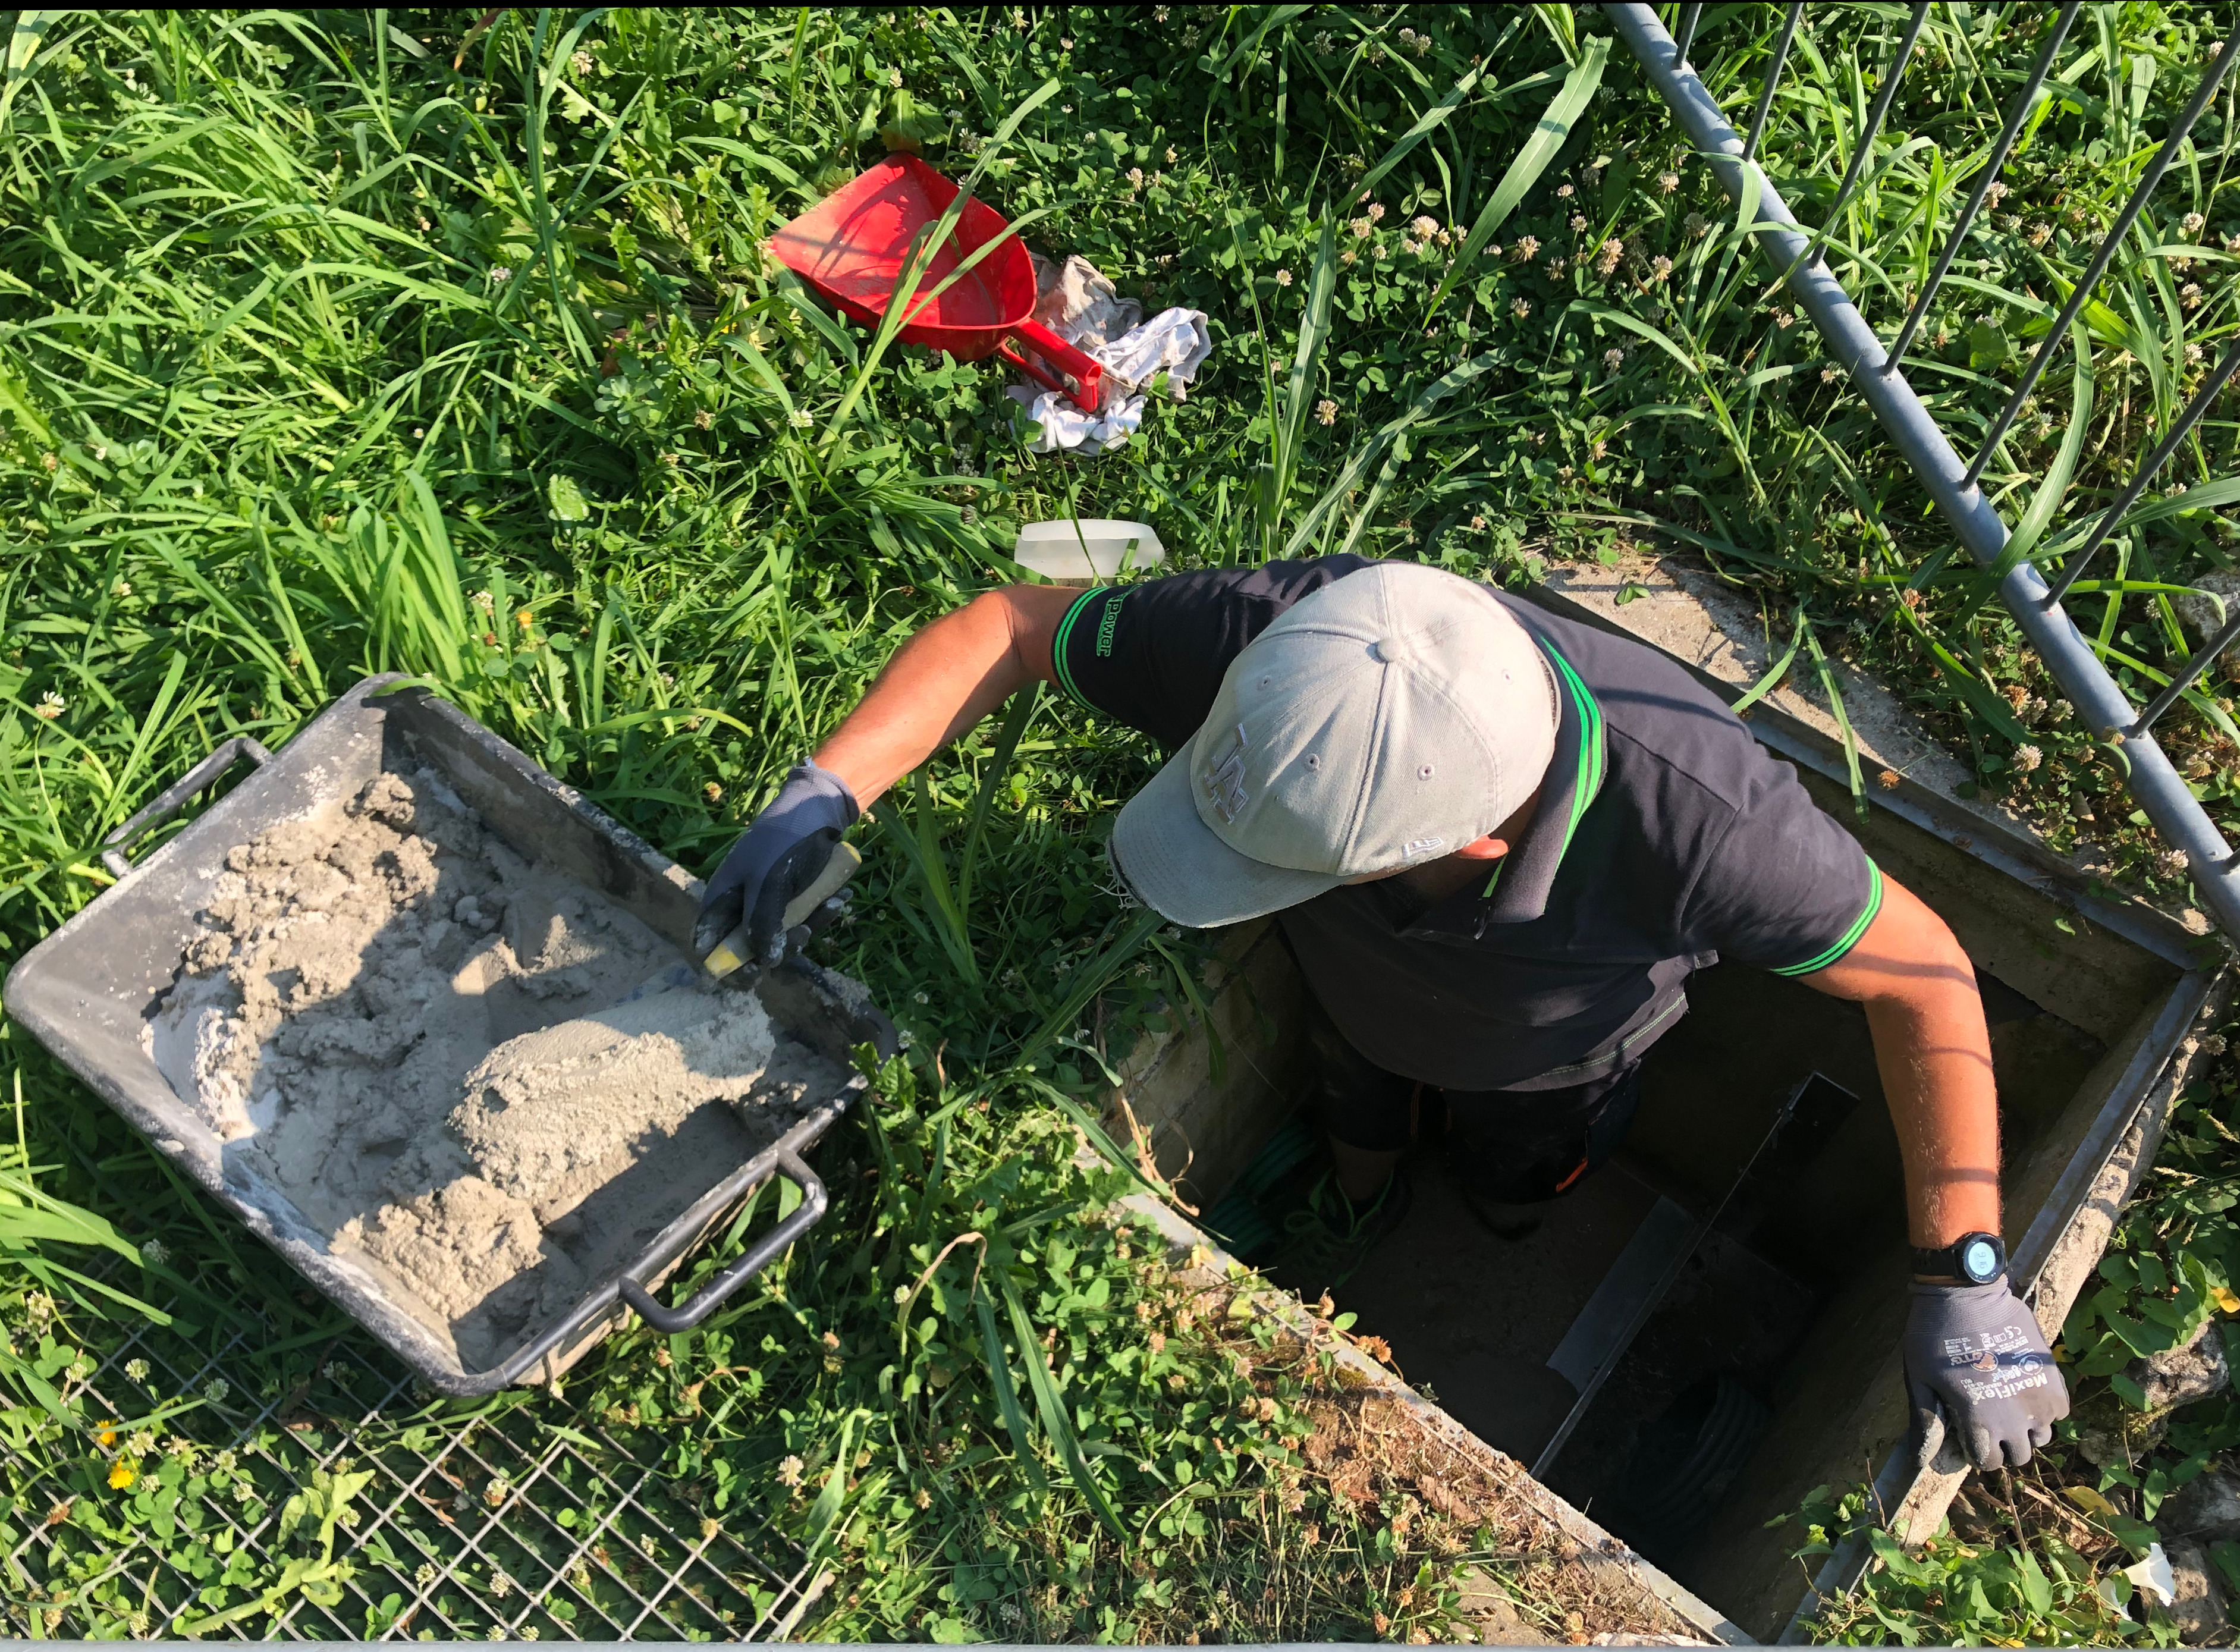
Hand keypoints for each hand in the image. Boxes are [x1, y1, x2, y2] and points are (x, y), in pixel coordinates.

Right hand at [693, 762, 858, 966]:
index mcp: (722, 898)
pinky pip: (803, 920)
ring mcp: (768, 903)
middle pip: (750, 948)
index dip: (726, 964)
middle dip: (781, 947)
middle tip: (802, 935)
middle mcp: (741, 905)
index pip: (708, 943)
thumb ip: (762, 925)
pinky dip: (821, 912)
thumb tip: (766, 962)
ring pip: (782, 938)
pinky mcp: (793, 899)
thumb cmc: (783, 841)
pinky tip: (839, 897)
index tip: (754, 972)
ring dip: (809, 928)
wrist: (819, 808)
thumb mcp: (769, 884)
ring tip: (830, 904)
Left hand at [1901, 1277, 2067, 1469]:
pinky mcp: (2054, 1379)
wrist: (1967, 1295)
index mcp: (1980, 1421)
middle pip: (2018, 1455)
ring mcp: (2039, 1400)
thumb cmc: (1934, 1336)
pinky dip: (2045, 1409)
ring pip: (2041, 1436)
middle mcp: (2014, 1419)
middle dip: (2003, 1445)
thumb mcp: (1919, 1378)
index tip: (1970, 1436)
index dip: (1978, 1452)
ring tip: (2008, 1407)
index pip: (1988, 1462)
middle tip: (1990, 1423)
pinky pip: (2059, 1412)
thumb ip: (1926, 1420)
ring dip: (2026, 1429)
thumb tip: (1924, 1459)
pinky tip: (2025, 1391)